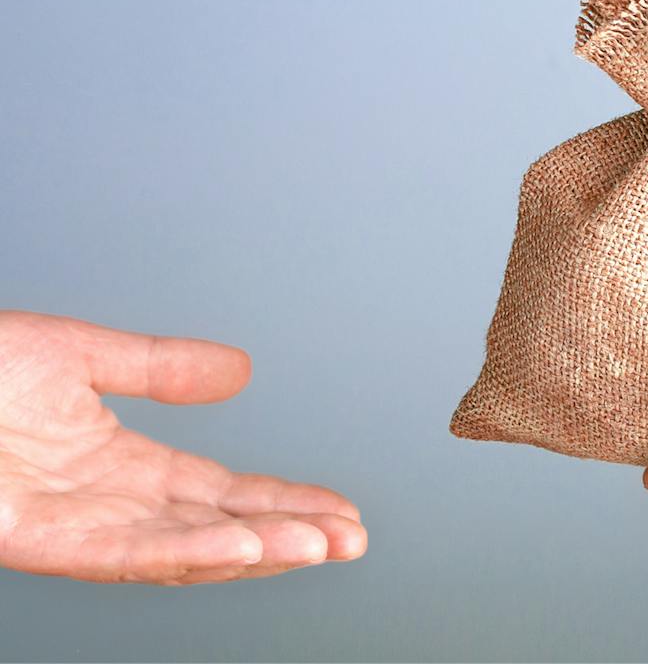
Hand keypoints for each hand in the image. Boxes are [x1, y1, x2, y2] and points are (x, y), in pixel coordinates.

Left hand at [0, 310, 365, 583]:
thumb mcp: (82, 353)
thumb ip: (161, 366)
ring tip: (321, 544)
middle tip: (355, 538)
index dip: (283, 500)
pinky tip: (245, 548)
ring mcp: (68, 527)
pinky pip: (121, 554)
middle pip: (214, 531)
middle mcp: (103, 505)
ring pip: (179, 553)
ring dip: (256, 552)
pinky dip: (189, 552)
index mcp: (117, 464)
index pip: (220, 494)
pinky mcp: (30, 537)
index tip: (340, 507)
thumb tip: (241, 372)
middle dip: (289, 536)